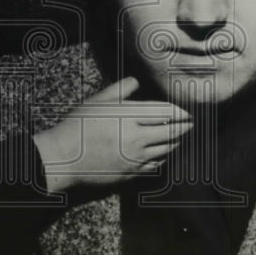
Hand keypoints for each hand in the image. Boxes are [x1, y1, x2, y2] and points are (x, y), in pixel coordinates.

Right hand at [33, 77, 191, 193]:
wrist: (64, 158)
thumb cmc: (77, 127)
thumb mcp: (96, 102)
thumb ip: (119, 90)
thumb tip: (135, 81)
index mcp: (129, 116)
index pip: (166, 112)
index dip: (180, 112)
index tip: (186, 112)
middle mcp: (137, 137)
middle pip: (172, 131)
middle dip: (185, 127)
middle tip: (191, 124)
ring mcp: (136, 157)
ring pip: (167, 149)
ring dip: (176, 142)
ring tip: (180, 137)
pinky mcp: (132, 173)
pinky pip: (156, 165)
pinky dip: (164, 158)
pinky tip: (164, 154)